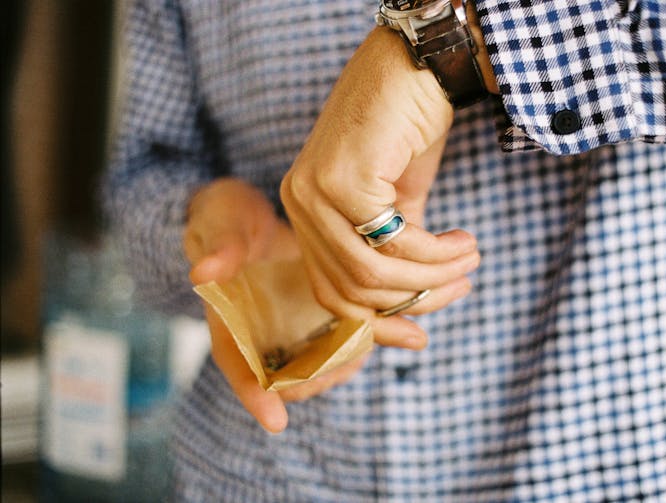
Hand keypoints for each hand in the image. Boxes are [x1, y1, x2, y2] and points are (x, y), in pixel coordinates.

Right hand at [184, 178, 365, 432]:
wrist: (251, 212)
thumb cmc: (227, 218)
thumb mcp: (221, 224)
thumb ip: (219, 248)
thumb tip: (202, 272)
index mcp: (229, 320)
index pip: (237, 365)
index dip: (254, 395)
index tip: (276, 422)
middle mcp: (259, 333)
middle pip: (285, 377)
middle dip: (315, 381)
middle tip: (346, 368)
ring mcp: (287, 327)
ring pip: (315, 363)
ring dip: (341, 364)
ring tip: (366, 349)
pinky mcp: (312, 315)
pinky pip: (336, 339)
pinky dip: (356, 340)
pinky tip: (380, 327)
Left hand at [281, 28, 480, 347]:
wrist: (419, 64)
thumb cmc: (407, 128)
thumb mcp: (399, 200)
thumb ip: (394, 251)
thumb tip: (413, 302)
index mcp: (307, 211)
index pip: (331, 292)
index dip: (377, 324)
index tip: (421, 337)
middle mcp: (300, 204)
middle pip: (354, 291)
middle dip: (417, 300)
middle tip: (463, 284)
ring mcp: (315, 192)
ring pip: (373, 274)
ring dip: (432, 277)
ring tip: (469, 259)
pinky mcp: (343, 179)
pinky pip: (395, 244)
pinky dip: (436, 253)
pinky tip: (463, 242)